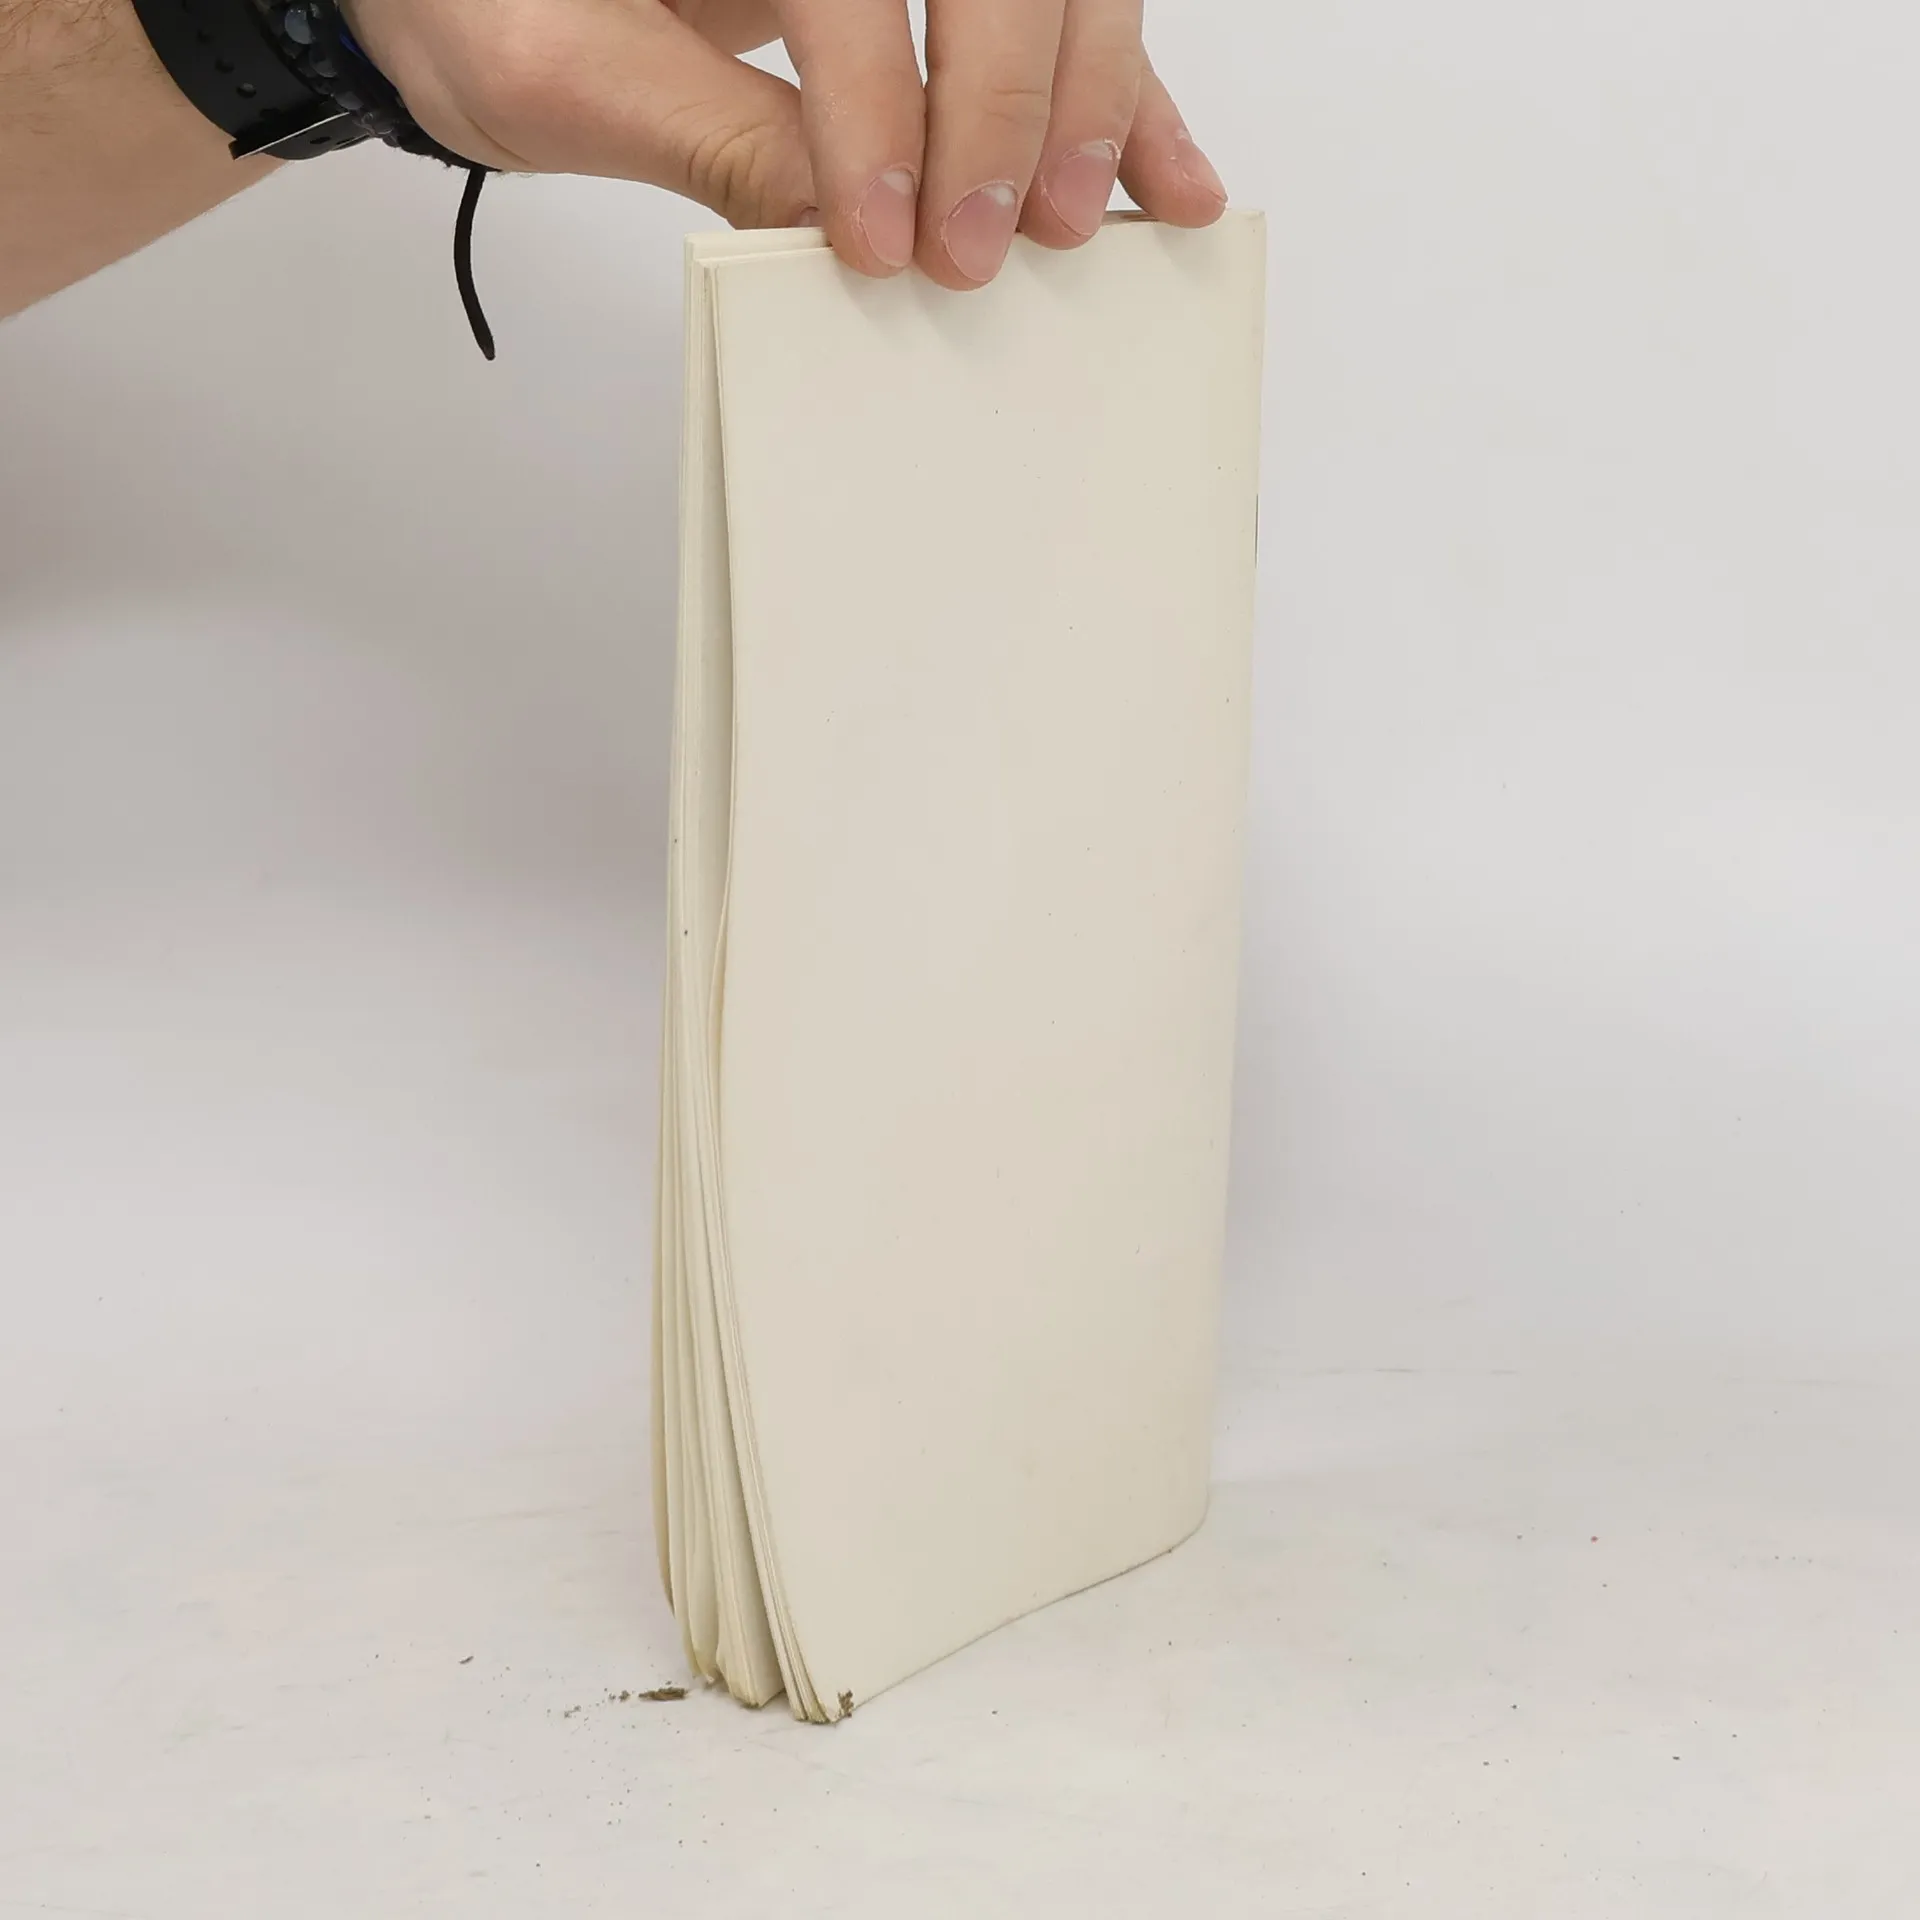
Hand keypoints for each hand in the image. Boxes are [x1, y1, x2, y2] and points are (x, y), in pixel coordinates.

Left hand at [338, 0, 1227, 287]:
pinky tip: (1159, 174)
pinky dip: (1114, 95)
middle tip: (984, 245)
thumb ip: (705, 138)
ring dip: (1086, 94)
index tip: (878, 233)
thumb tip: (841, 226)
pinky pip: (1045, 14)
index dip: (878, 101)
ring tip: (1084, 224)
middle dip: (1004, 100)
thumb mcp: (557, 70)